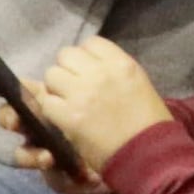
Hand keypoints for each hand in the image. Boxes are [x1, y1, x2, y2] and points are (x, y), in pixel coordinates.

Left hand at [23, 41, 170, 182]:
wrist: (146, 151)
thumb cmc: (148, 119)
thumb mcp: (137, 82)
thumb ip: (113, 70)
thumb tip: (89, 66)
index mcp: (121, 63)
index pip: (91, 42)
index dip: (85, 56)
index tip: (88, 69)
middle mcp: (100, 73)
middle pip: (66, 55)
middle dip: (67, 69)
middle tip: (73, 85)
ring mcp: (81, 93)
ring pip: (51, 75)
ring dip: (55, 87)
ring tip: (66, 100)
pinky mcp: (67, 116)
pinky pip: (45, 101)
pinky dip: (50, 108)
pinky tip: (61, 116)